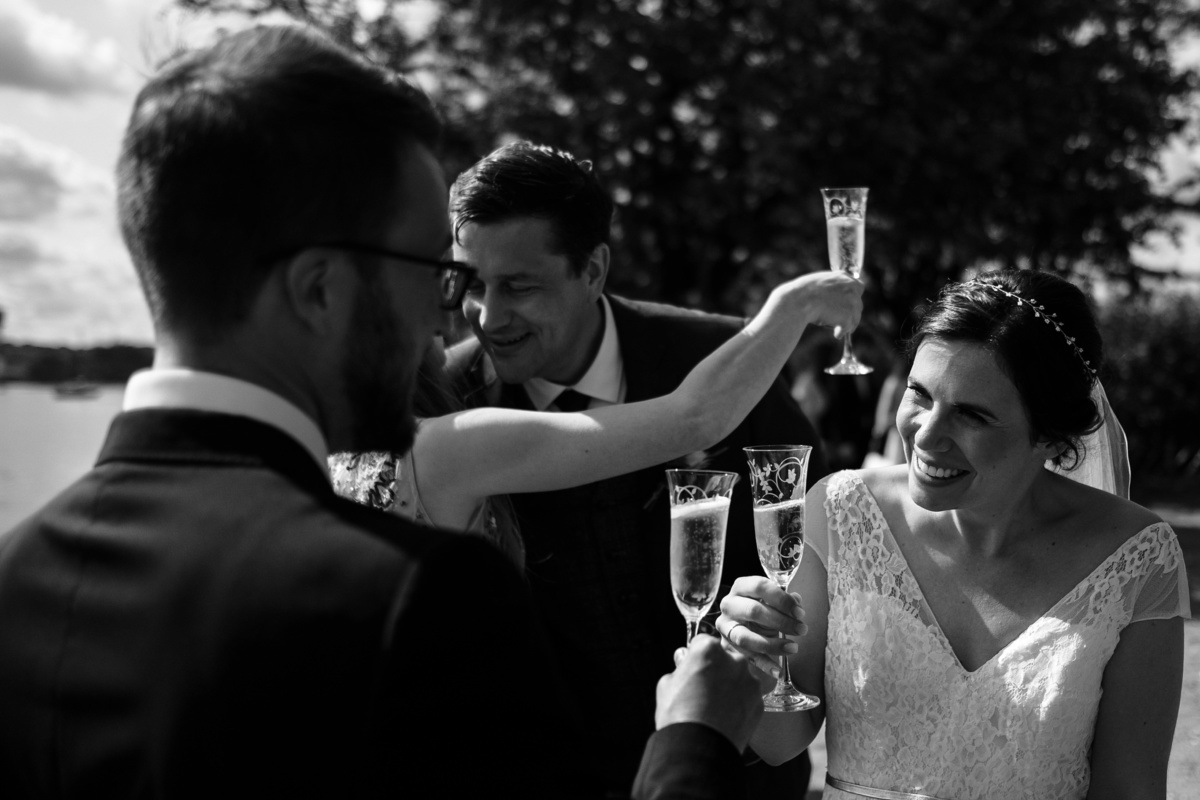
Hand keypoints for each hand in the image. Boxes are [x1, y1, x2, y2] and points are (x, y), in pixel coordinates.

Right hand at [655, 634, 763, 752]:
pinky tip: (726, 716)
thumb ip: (679, 668)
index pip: (702, 642)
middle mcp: (734, 660)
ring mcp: (749, 681)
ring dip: (730, 685)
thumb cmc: (679, 714)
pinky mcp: (759, 702)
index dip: (695, 655)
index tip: (691, 666)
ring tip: (715, 706)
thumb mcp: (667, 684)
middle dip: (716, 668)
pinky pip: (747, 696)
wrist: (699, 748)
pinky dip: (739, 703)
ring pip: (739, 677)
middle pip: (724, 658)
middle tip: (703, 688)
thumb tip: (684, 663)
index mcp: (709, 649)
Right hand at [716, 575, 806, 676]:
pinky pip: (746, 657)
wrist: (746, 627)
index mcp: (741, 587)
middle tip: (802, 629)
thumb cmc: (762, 610)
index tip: (799, 612)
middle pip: (753, 611)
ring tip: (793, 647)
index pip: (759, 587)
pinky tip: (779, 671)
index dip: (781, 599)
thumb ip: (784, 600)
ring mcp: (725, 626)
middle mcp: (729, 604)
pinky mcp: (727, 645)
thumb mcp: (772, 602)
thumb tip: (796, 601)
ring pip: (745, 637)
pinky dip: (764, 665)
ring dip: (772, 644)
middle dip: (781, 622)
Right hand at [777, 271, 863, 336]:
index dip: (854, 297)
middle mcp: (851, 288)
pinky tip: (836, 334)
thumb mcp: (820, 283)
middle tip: (840, 320)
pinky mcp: (847, 316)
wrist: (799, 300)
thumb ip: (832, 287)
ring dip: (847, 324)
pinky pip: (848, 328)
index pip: (859, 287)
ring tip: (837, 329)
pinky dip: (841, 332)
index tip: (847, 305)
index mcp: (844, 277)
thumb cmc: (803, 293)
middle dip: (850, 313)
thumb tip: (835, 299)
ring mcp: (851, 302)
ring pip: (855, 318)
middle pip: (858, 305)